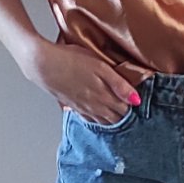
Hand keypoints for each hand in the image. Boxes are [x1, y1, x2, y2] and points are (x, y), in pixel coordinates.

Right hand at [26, 41, 142, 124]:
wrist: (43, 64)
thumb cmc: (72, 60)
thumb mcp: (101, 67)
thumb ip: (119, 85)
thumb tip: (136, 100)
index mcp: (104, 97)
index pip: (125, 111)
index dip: (134, 110)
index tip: (140, 108)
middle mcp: (94, 106)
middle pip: (115, 119)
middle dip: (125, 118)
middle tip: (133, 116)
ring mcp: (82, 107)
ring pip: (102, 121)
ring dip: (111, 121)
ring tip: (119, 119)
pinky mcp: (72, 105)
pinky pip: (88, 118)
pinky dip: (96, 120)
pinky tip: (98, 118)